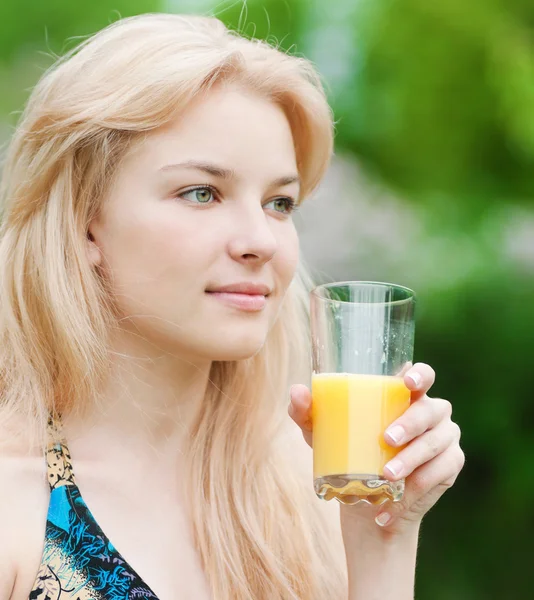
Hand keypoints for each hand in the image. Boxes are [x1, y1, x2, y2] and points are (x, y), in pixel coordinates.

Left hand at [288, 363, 464, 535]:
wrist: (366, 503)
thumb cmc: (346, 453)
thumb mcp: (323, 434)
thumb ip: (308, 412)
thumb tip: (297, 391)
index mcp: (405, 395)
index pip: (423, 375)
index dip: (420, 374)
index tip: (407, 382)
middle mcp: (431, 410)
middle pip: (430, 409)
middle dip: (410, 423)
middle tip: (386, 439)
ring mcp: (445, 436)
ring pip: (436, 441)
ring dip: (412, 458)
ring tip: (388, 476)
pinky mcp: (451, 463)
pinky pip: (441, 470)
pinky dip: (419, 486)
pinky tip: (398, 499)